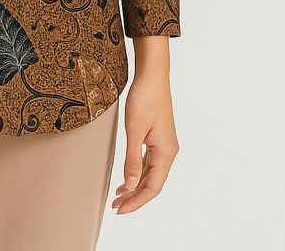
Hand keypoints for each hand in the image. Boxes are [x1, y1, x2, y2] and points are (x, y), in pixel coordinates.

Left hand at [112, 39, 179, 213]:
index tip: (120, 209)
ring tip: (118, 196)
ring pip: (151, 174)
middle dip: (134, 197)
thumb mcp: (134, 130)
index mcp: (166, 153)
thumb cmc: (144, 98)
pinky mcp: (158, 138)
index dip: (137, 201)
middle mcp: (168, 152)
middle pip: (153, 183)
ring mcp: (164, 145)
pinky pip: (149, 162)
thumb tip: (132, 186)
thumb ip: (133, 159)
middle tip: (115, 207)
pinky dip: (137, 172)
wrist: (152, 75)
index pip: (153, 187)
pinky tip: (127, 178)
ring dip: (135, 186)